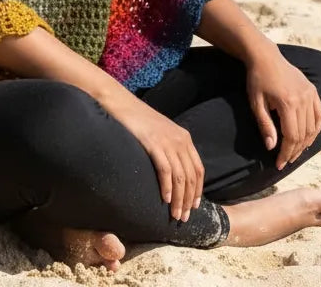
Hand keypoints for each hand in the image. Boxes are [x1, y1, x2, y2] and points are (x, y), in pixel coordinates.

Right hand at [111, 97, 203, 222]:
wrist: (122, 103)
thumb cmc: (139, 120)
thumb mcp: (161, 133)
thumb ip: (170, 149)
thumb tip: (174, 174)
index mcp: (184, 138)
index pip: (198, 169)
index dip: (198, 190)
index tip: (194, 206)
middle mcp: (180, 140)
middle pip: (191, 176)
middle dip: (188, 200)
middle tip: (183, 217)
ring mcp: (167, 141)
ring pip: (180, 177)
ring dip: (178, 199)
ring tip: (174, 215)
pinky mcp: (153, 143)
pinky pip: (165, 170)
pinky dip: (166, 187)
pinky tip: (164, 199)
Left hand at [247, 47, 320, 170]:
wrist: (266, 57)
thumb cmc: (257, 79)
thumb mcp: (256, 103)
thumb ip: (265, 125)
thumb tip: (272, 147)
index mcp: (288, 103)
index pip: (291, 136)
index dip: (286, 153)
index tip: (279, 164)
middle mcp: (303, 99)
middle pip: (303, 134)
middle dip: (294, 151)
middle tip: (286, 161)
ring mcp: (310, 95)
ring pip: (313, 127)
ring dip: (305, 143)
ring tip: (295, 152)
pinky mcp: (313, 91)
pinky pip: (319, 116)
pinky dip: (316, 130)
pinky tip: (308, 138)